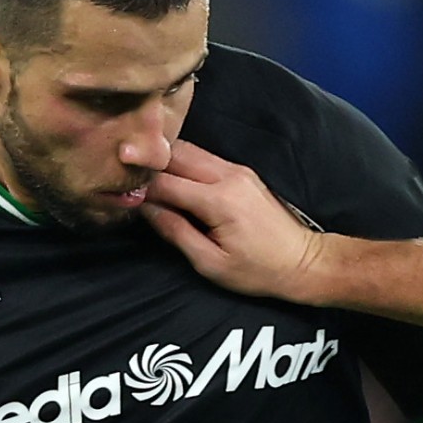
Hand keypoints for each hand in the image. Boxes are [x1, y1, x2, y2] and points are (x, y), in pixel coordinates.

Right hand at [140, 139, 326, 300]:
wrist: (304, 262)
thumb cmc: (259, 271)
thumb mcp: (211, 263)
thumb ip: (176, 232)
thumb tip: (145, 209)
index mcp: (219, 201)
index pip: (165, 182)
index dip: (138, 186)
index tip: (118, 190)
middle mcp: (228, 176)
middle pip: (175, 155)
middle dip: (148, 163)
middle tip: (124, 174)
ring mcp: (237, 170)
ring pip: (189, 151)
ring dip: (164, 160)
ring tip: (143, 174)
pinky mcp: (242, 171)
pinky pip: (203, 157)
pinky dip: (182, 162)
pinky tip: (169, 176)